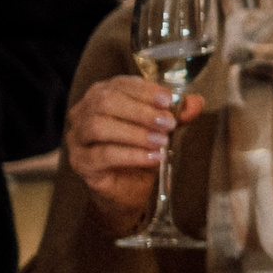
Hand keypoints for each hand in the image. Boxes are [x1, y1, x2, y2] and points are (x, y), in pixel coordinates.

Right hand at [63, 75, 204, 237]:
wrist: (128, 188)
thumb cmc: (141, 150)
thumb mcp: (162, 128)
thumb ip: (177, 113)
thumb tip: (195, 102)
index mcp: (102, 95)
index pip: (119, 84)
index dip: (144, 90)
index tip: (167, 100)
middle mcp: (84, 112)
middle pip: (105, 102)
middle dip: (141, 112)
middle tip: (168, 123)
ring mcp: (77, 138)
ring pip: (99, 127)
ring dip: (135, 133)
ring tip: (161, 142)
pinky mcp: (80, 162)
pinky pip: (102, 155)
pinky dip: (131, 155)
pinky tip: (153, 158)